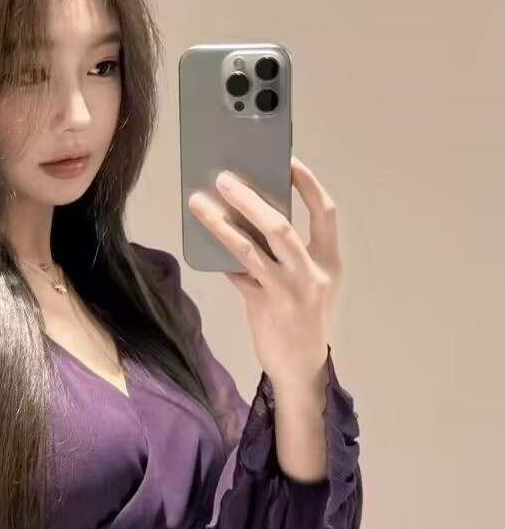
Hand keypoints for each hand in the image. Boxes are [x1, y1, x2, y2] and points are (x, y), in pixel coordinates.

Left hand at [186, 155, 341, 391]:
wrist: (300, 368)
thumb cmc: (304, 317)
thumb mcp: (310, 282)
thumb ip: (290, 252)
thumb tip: (252, 214)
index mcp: (330, 261)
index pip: (324, 212)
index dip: (307, 183)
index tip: (287, 159)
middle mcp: (311, 274)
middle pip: (280, 226)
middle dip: (249, 199)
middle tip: (224, 178)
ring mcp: (286, 291)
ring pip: (249, 249)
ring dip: (220, 224)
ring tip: (198, 203)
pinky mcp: (262, 307)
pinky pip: (235, 274)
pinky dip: (218, 256)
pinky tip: (201, 241)